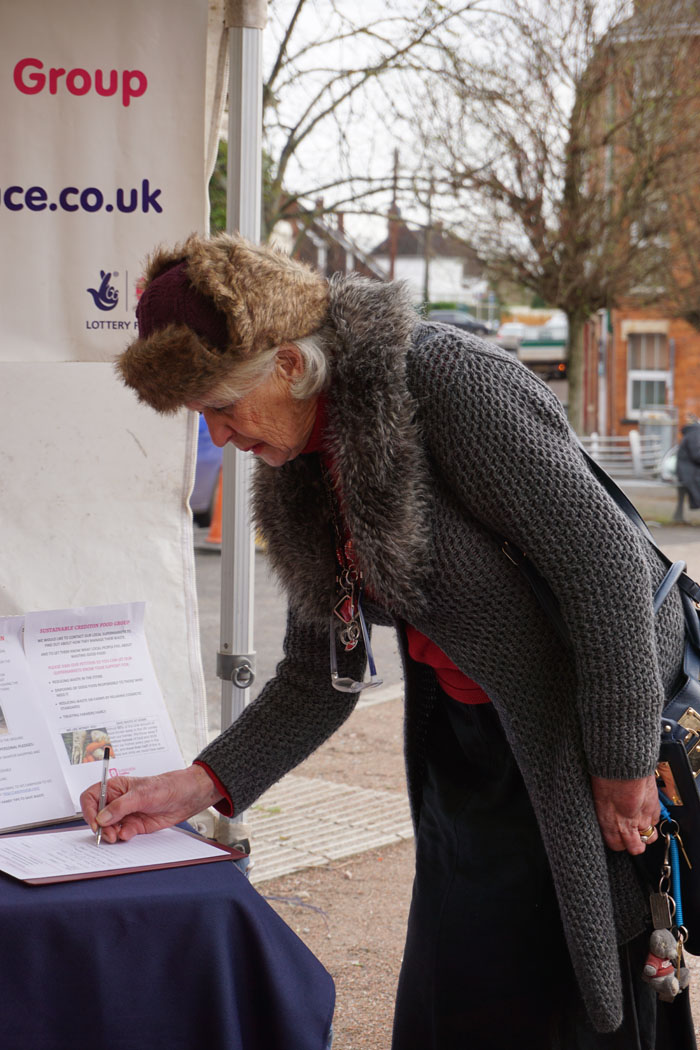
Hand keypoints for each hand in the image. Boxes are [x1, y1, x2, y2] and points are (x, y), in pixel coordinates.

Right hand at [80, 766, 222, 843]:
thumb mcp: (141, 794)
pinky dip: (122, 836)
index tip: (95, 822)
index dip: (88, 810)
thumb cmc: (166, 787)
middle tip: (108, 834)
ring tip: (118, 835)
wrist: (186, 797)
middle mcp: (117, 801)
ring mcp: (125, 814)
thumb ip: (120, 806)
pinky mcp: (134, 825)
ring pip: (108, 828)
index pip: (91, 797)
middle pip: (97, 816)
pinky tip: (129, 833)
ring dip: (110, 834)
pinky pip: (121, 834)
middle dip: (100, 827)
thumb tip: (101, 817)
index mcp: (115, 787)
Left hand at [590, 774, 659, 853]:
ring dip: (646, 834)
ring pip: (649, 838)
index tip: (616, 836)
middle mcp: (626, 824)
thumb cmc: (605, 773)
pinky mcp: (654, 808)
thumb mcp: (597, 794)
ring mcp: (642, 817)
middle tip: (630, 834)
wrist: (622, 761)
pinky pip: (656, 821)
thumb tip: (606, 811)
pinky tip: (646, 809)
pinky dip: (652, 818)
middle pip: (635, 849)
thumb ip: (604, 809)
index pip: (615, 845)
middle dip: (633, 844)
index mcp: (607, 821)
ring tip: (640, 824)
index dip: (617, 842)